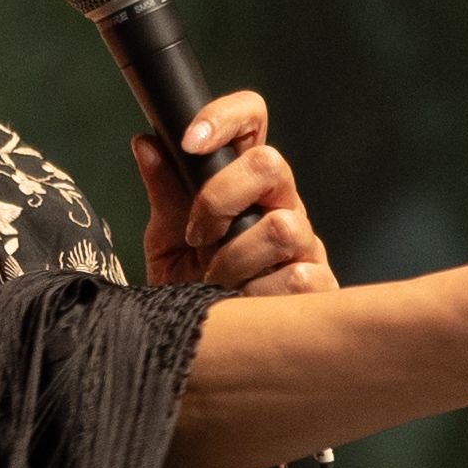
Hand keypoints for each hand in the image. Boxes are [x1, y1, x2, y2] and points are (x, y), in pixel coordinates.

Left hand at [132, 91, 337, 295]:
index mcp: (246, 182)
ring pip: (282, 226)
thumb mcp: (167, 241)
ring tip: (214, 282)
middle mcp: (281, 203)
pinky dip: (257, 295)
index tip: (189, 143)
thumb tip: (146, 144)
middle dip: (220, 197)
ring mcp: (305, 243)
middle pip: (270, 163)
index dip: (226, 117)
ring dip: (234, 260)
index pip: (252, 122)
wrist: (206, 349)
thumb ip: (164, 194)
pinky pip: (297, 277)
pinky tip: (243, 304)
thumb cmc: (192, 289)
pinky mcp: (320, 284)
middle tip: (195, 234)